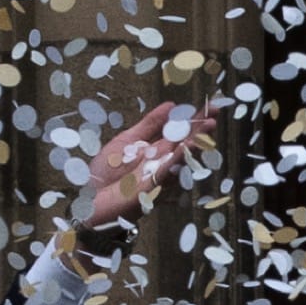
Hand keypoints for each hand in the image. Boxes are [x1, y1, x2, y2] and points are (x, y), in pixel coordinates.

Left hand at [82, 99, 215, 234]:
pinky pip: (165, 173)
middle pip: (185, 145)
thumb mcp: (128, 140)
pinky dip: (176, 160)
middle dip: (200, 129)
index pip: (180, 132)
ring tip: (207, 128)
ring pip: (180, 159)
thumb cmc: (106, 173)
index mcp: (158, 150)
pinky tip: (186, 148)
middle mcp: (162, 163)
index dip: (195, 119)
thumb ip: (150, 124)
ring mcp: (159, 178)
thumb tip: (171, 104)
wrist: (90, 199)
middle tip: (215, 113)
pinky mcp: (150, 190)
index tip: (212, 106)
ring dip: (194, 143)